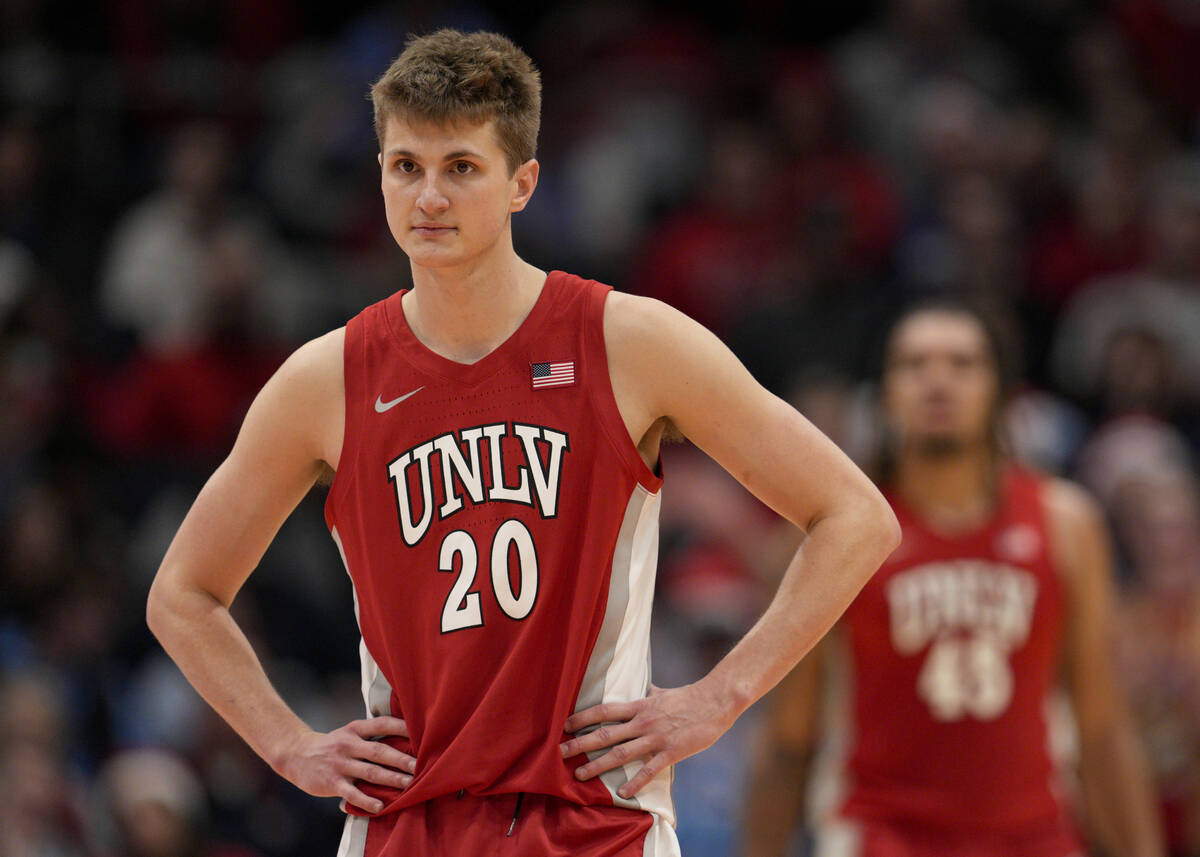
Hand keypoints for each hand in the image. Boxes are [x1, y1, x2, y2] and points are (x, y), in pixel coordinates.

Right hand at [274, 717, 414, 812]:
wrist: (297, 754)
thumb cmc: (332, 745)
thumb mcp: (349, 733)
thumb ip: (371, 736)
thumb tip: (405, 740)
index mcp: (355, 729)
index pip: (382, 724)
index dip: (401, 727)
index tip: (422, 732)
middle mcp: (349, 745)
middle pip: (380, 751)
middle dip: (401, 759)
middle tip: (420, 766)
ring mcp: (340, 764)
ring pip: (370, 772)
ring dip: (391, 779)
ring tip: (409, 785)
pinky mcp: (332, 782)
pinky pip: (352, 793)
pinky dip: (367, 801)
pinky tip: (380, 807)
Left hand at [559, 683, 734, 797]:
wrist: (715, 702)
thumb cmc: (689, 697)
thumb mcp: (663, 693)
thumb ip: (649, 693)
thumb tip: (643, 687)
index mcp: (640, 706)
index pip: (604, 710)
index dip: (583, 717)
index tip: (565, 725)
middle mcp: (643, 721)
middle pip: (605, 733)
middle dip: (580, 744)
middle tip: (560, 753)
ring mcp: (656, 737)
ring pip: (621, 753)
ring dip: (598, 765)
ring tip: (580, 776)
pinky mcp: (671, 752)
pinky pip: (649, 770)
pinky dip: (635, 783)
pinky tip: (622, 794)